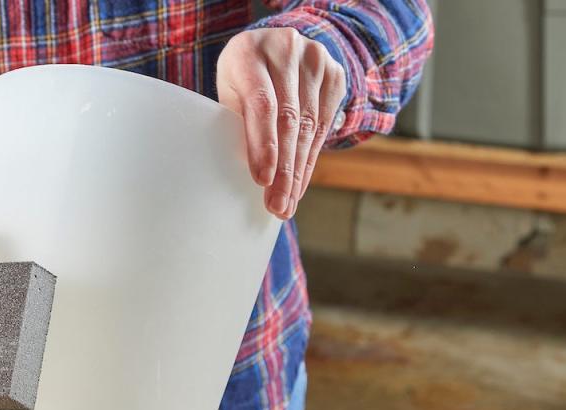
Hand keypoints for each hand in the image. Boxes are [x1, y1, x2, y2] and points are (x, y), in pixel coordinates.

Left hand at [217, 27, 346, 218]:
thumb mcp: (230, 93)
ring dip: (299, 171)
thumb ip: (237, 124)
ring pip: (309, 126)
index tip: (262, 180)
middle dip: (284, 169)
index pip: (262, 104)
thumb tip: (248, 177)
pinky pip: (324, 125)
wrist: (274, 47)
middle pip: (289, 119)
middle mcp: (286, 50)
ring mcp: (315, 60)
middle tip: (277, 205)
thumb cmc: (242, 79)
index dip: (264, 144)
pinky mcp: (335, 74)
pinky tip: (300, 183)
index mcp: (249, 52)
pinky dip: (310, 159)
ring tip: (287, 203)